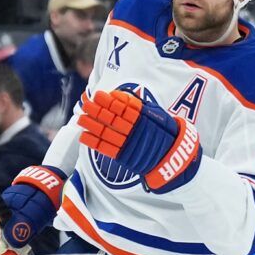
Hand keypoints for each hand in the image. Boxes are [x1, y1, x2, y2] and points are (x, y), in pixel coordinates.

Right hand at [0, 164, 65, 254]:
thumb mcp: (31, 212)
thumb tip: (9, 242)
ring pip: (1, 241)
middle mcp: (0, 216)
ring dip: (6, 253)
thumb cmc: (39, 198)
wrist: (52, 191)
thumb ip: (20, 226)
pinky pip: (11, 242)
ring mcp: (8, 222)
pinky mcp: (17, 229)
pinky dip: (13, 251)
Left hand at [78, 84, 200, 189]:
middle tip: (85, 104)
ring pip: (107, 133)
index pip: (123, 108)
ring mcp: (129, 145)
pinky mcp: (125, 158)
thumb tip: (121, 97)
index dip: (109, 102)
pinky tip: (84, 136)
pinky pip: (107, 149)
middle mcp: (135, 131)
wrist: (173, 158)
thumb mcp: (158, 115)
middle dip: (97, 111)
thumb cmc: (166, 134)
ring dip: (92, 125)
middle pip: (112, 119)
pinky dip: (95, 143)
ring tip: (80, 118)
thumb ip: (140, 107)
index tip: (98, 95)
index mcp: (143, 119)